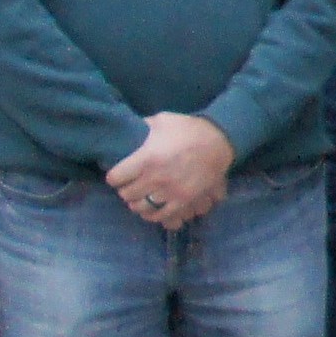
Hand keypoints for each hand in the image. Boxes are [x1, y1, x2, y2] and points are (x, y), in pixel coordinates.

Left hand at [105, 113, 235, 228]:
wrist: (221, 140)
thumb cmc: (189, 129)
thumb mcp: (162, 120)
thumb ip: (142, 127)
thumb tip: (129, 130)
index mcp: (146, 159)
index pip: (115, 177)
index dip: (115, 176)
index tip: (118, 174)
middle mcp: (156, 179)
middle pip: (126, 195)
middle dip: (126, 189)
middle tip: (131, 185)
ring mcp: (171, 192)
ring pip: (142, 208)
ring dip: (139, 203)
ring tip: (142, 197)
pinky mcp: (184, 201)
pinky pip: (162, 216)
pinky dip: (155, 214)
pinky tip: (154, 207)